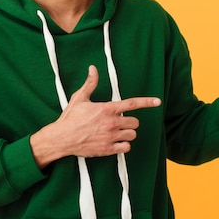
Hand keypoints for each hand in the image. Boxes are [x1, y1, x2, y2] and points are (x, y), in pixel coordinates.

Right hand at [30, 65, 160, 167]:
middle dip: (129, 121)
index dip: (147, 102)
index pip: (132, 104)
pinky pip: (126, 148)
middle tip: (119, 121)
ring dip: (127, 133)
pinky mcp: (108, 149)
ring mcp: (110, 137)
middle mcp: (111, 123)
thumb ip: (90, 83)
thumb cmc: (70, 118)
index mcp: (107, 109)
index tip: (157, 101)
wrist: (61, 138)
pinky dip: (123, 145)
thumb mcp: (79, 98)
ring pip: (132, 135)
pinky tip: (115, 142)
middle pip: (134, 122)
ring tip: (117, 131)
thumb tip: (93, 68)